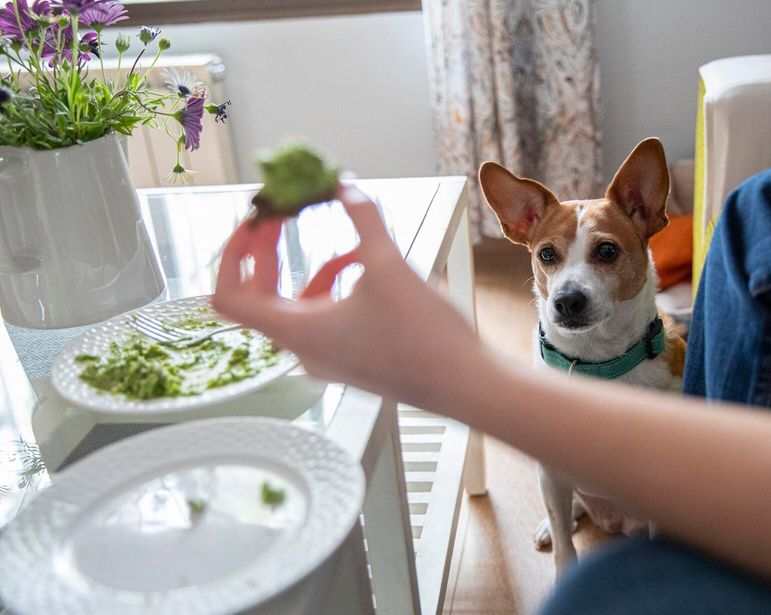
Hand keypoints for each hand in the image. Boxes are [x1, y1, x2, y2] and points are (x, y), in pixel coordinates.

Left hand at [212, 185, 481, 403]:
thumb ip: (363, 219)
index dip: (231, 255)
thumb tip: (346, 186)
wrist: (465, 385)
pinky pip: (326, 316)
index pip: (229, 297)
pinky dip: (336, 287)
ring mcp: (328, 357)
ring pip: (297, 305)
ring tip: (346, 243)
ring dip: (311, 268)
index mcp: (297, 331)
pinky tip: (368, 268)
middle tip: (288, 215)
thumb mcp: (390, 266)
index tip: (255, 223)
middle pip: (261, 295)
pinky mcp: (352, 358)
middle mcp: (304, 349)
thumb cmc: (424, 338)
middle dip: (271, 250)